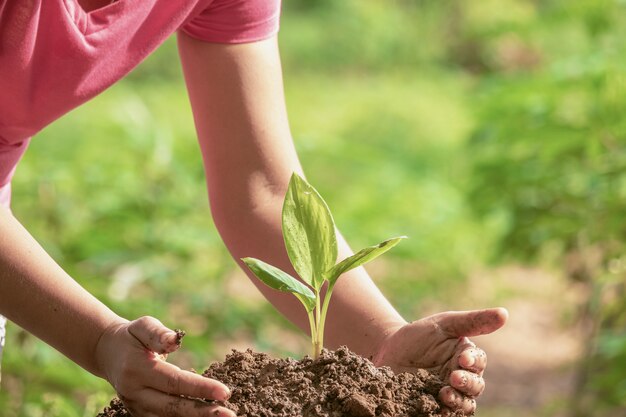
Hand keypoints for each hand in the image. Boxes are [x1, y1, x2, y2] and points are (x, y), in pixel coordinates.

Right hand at [95, 316, 234, 416]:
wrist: (107, 353)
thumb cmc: (131, 336)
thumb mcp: (143, 326)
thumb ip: (158, 334)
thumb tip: (174, 340)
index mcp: (136, 370)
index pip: (174, 382)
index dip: (200, 388)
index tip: (225, 392)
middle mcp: (134, 392)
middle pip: (172, 406)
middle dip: (203, 412)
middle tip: (230, 414)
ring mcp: (135, 406)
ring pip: (169, 416)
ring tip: (224, 416)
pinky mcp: (139, 412)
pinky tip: (206, 416)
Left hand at [372, 308, 507, 414]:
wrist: (388, 350)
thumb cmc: (419, 334)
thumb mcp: (444, 324)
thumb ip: (473, 321)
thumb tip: (505, 313)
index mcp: (466, 358)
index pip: (478, 362)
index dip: (474, 362)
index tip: (463, 358)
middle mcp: (461, 379)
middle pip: (475, 387)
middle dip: (467, 383)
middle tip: (454, 377)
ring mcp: (448, 395)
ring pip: (464, 405)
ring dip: (458, 402)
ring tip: (444, 394)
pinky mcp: (432, 406)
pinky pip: (443, 414)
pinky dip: (444, 413)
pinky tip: (439, 411)